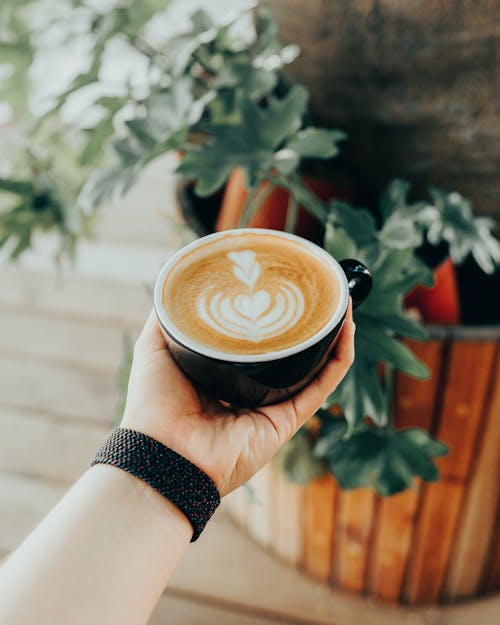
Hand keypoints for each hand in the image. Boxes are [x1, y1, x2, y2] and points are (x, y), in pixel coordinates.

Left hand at [121, 302, 354, 495]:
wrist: (163, 452)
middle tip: (317, 289)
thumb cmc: (154, 403)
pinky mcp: (288, 419)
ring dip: (331, 334)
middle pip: (288, 352)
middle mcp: (251, 388)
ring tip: (339, 300)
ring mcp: (272, 404)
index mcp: (223, 373)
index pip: (255, 340)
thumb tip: (174, 283)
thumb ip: (166, 318)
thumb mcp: (155, 347)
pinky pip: (322, 385)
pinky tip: (345, 327)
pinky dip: (339, 358)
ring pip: (312, 365)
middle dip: (306, 322)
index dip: (270, 315)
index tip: (280, 284)